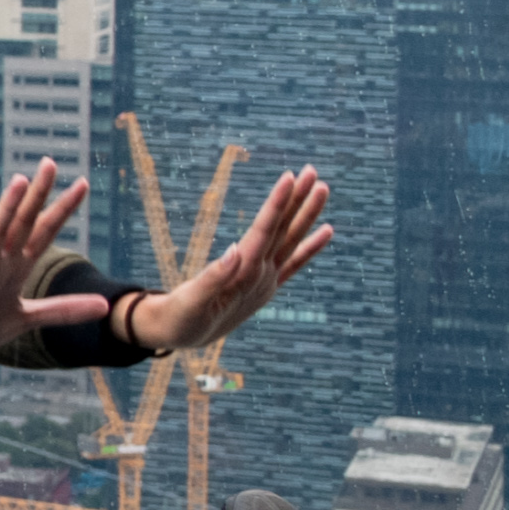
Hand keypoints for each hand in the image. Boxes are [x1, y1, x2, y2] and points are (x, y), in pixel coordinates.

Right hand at [0, 163, 106, 361]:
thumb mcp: (28, 318)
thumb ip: (64, 310)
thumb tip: (106, 306)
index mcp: (16, 266)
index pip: (44, 231)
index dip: (63, 209)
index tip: (82, 183)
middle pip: (23, 223)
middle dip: (37, 195)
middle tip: (50, 163)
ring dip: (7, 209)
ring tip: (19, 182)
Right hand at [126, 170, 333, 353]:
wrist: (184, 338)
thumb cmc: (181, 318)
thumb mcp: (190, 301)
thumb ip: (213, 277)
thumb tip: (236, 250)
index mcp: (244, 274)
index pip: (265, 231)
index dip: (277, 204)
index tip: (289, 177)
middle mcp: (262, 275)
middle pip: (285, 231)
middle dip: (299, 201)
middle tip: (313, 171)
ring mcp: (268, 281)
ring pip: (292, 241)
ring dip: (307, 214)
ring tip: (322, 188)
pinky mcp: (266, 286)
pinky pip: (295, 263)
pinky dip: (311, 246)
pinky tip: (327, 230)